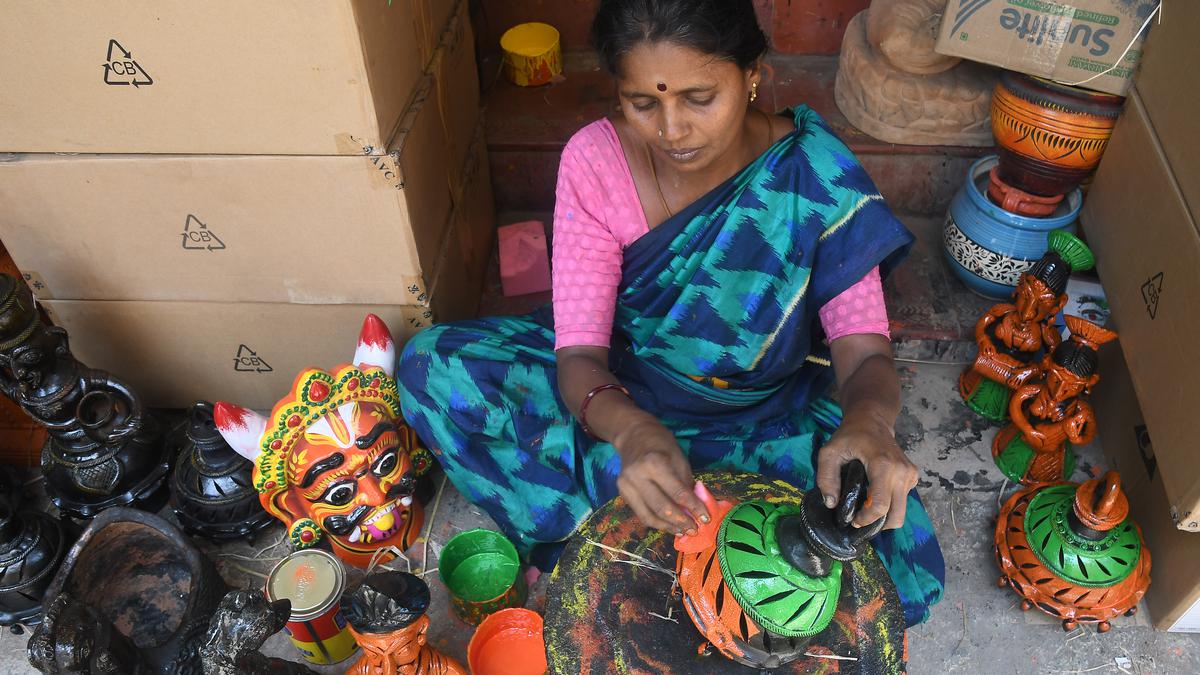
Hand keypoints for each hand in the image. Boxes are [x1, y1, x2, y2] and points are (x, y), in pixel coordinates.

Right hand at [612, 418, 709, 534]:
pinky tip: (669, 525)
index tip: (706, 518)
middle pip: (662, 508)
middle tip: (694, 529)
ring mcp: (626, 486)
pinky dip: (656, 522)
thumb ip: (686, 483)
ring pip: (649, 516)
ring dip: (668, 527)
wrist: (633, 434)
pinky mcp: (622, 493)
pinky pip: (641, 513)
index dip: (694, 508)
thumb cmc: (661, 443)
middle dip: (681, 522)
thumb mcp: (679, 457)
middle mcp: (637, 476)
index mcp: (655, 463)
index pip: (678, 493)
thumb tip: (695, 509)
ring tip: (682, 531)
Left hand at [815, 412, 917, 530]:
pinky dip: (890, 506)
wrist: (873, 420)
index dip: (866, 520)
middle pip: (896, 515)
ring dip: (885, 518)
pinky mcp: (913, 476)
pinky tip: (875, 497)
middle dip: (878, 525)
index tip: (853, 521)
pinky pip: (903, 501)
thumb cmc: (850, 435)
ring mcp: (910, 474)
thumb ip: (826, 478)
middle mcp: (902, 472)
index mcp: (883, 466)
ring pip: (902, 511)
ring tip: (866, 511)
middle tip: (860, 521)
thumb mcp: (830, 452)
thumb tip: (831, 504)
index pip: (880, 505)